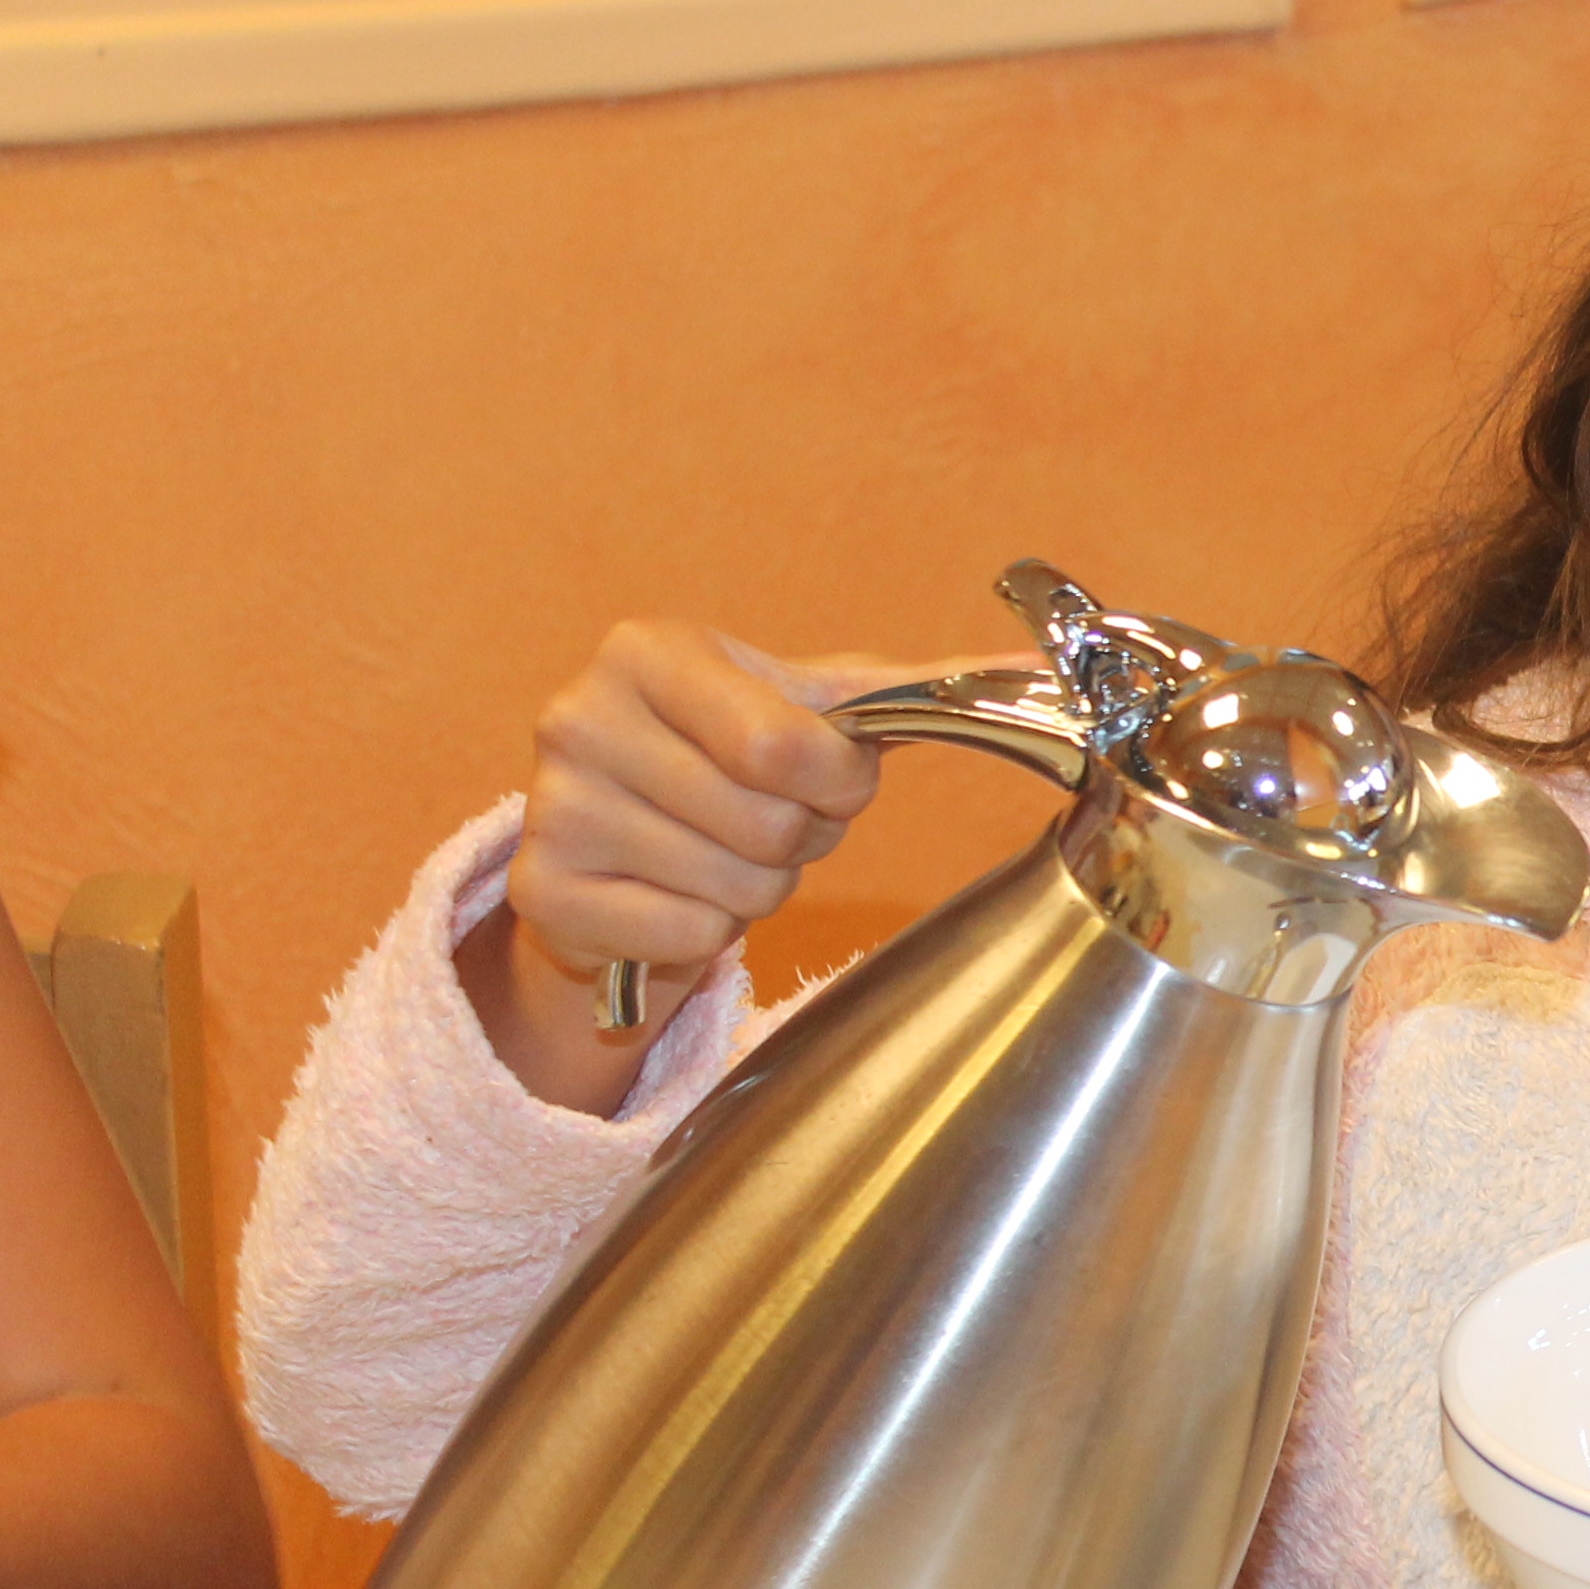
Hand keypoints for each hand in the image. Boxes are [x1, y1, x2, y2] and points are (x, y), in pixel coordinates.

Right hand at [458, 622, 925, 1112]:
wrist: (621, 837)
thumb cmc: (727, 758)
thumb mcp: (808, 704)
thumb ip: (920, 691)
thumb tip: (1047, 672)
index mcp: (648, 652)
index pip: (786, 746)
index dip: (835, 781)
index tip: (828, 776)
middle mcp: (581, 718)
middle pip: (769, 823)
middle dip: (800, 836)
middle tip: (768, 819)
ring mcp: (553, 808)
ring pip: (737, 887)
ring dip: (759, 886)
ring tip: (723, 853)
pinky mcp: (543, 891)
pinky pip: (689, 936)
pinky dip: (707, 931)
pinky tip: (677, 891)